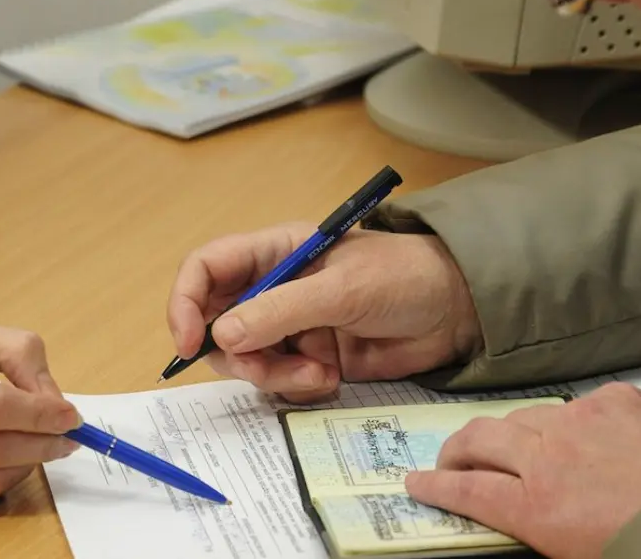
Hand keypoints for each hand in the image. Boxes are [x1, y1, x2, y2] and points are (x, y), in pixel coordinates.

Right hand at [167, 222, 480, 402]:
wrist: (455, 310)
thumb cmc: (403, 276)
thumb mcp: (342, 288)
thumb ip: (281, 311)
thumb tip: (222, 335)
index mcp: (273, 253)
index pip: (206, 270)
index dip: (185, 302)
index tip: (188, 342)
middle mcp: (272, 290)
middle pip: (217, 325)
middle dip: (237, 354)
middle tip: (266, 368)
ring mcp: (290, 328)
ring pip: (247, 361)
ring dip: (274, 375)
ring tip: (318, 374)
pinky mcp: (309, 359)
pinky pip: (279, 383)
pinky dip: (298, 387)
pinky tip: (331, 378)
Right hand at [404, 383, 640, 558]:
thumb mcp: (578, 553)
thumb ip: (538, 527)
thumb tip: (520, 514)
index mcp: (538, 506)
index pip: (465, 489)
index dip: (434, 486)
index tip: (416, 482)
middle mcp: (549, 455)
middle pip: (478, 440)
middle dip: (454, 450)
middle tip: (446, 460)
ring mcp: (582, 419)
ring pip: (521, 415)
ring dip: (507, 433)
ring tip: (509, 447)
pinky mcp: (617, 398)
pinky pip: (574, 405)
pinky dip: (566, 422)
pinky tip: (579, 438)